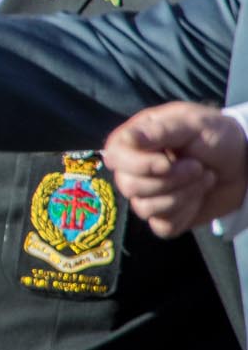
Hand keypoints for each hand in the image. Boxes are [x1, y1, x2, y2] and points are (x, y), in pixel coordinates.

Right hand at [102, 103, 247, 237]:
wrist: (244, 163)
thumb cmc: (216, 136)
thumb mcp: (192, 123)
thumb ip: (159, 131)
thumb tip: (126, 139)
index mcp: (132, 142)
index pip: (115, 158)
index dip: (140, 165)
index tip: (168, 161)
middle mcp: (132, 170)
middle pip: (130, 187)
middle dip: (171, 180)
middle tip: (197, 167)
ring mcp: (147, 196)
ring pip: (146, 208)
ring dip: (183, 195)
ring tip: (203, 178)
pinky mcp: (165, 217)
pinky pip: (162, 226)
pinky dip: (185, 213)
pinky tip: (197, 197)